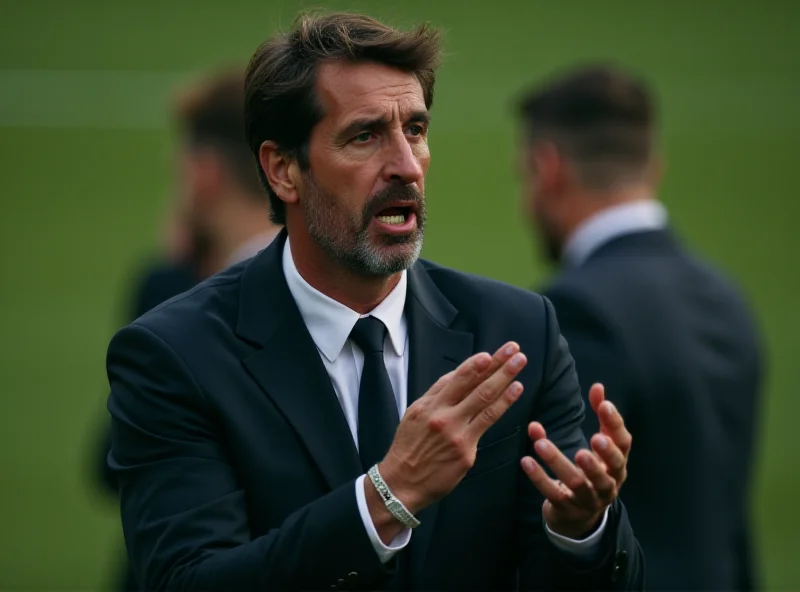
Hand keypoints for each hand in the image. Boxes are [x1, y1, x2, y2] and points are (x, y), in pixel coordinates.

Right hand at [378, 342, 528, 513]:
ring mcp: (456, 434)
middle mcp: (443, 416)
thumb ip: (436, 394)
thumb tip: (456, 374)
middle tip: (513, 350)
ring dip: (506, 380)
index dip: (475, 365)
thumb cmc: (409, 448)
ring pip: (485, 401)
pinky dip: (503, 404)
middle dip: (497, 365)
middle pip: (475, 385)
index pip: (456, 379)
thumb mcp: (415, 414)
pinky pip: (487, 423)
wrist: (402, 483)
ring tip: (520, 365)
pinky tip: (514, 391)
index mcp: (428, 405)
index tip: (490, 354)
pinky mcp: (466, 452)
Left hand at [521, 384, 631, 538]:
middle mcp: (608, 483)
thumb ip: (601, 417)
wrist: (580, 517)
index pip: (623, 444)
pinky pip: (552, 493)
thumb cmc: (592, 471)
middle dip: (603, 454)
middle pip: (609, 469)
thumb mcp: (599, 446)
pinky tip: (526, 460)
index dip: (615, 424)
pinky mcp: (566, 509)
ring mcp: (588, 499)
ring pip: (577, 482)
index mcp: (617, 464)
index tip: (605, 404)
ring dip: (559, 462)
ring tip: (542, 444)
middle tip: (594, 438)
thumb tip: (598, 386)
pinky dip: (539, 478)